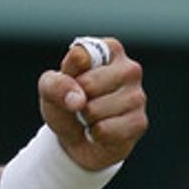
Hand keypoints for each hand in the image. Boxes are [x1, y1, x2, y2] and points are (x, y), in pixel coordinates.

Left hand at [37, 37, 147, 170]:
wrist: (76, 138)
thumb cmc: (66, 102)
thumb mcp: (49, 87)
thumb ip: (56, 84)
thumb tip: (78, 99)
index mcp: (108, 50)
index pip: (80, 55)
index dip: (67, 73)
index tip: (70, 77)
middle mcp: (129, 68)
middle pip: (88, 84)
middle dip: (75, 98)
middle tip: (80, 102)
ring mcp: (138, 96)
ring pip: (95, 110)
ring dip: (84, 118)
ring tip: (90, 116)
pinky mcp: (140, 122)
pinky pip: (105, 130)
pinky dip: (94, 134)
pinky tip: (99, 130)